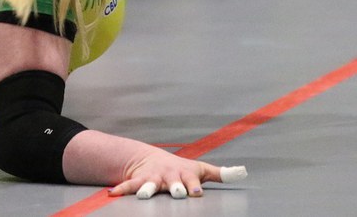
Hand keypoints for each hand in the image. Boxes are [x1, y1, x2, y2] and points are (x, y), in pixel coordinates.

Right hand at [108, 148, 247, 198]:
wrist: (153, 160)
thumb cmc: (182, 170)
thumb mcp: (201, 169)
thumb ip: (221, 173)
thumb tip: (243, 172)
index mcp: (185, 174)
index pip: (192, 181)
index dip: (194, 186)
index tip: (196, 192)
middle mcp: (169, 177)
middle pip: (172, 184)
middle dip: (174, 189)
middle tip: (176, 193)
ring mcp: (154, 180)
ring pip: (150, 186)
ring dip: (147, 190)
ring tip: (144, 196)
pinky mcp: (139, 182)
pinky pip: (130, 187)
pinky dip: (121, 189)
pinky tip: (112, 194)